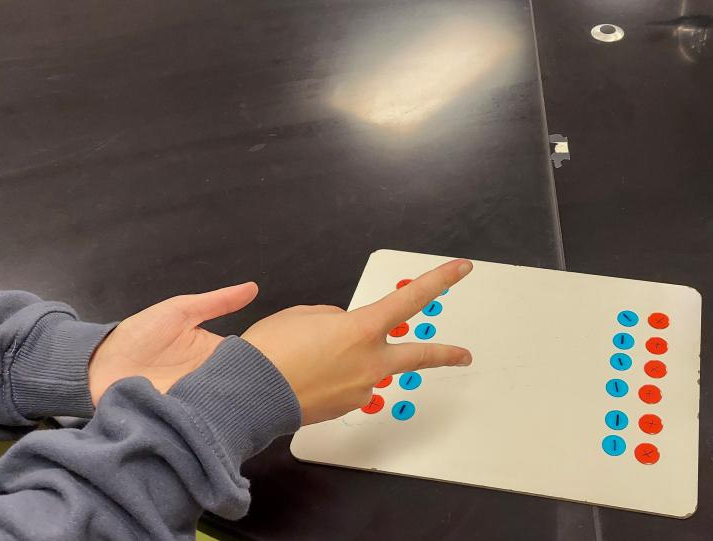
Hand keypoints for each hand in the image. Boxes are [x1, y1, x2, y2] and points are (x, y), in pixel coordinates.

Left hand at [89, 282, 259, 405]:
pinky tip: (216, 422)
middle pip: (238, 388)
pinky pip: (198, 422)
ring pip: (222, 407)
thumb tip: (253, 287)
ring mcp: (194, 400)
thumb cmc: (140, 334)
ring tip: (245, 410)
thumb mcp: (181, 311)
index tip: (278, 365)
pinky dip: (207, 422)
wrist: (99, 362)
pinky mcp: (178, 417)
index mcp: (213, 354)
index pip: (246, 361)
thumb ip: (217, 302)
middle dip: (250, 390)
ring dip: (229, 407)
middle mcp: (208, 379)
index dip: (262, 363)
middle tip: (266, 392)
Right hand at [242, 259, 473, 424]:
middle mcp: (370, 363)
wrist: (248, 394)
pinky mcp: (345, 409)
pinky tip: (307, 378)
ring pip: (366, 370)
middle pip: (420, 356)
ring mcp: (360, 390)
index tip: (461, 270)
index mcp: (363, 329)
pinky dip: (332, 379)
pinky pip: (346, 386)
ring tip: (308, 361)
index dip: (439, 281)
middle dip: (445, 354)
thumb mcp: (304, 315)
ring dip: (348, 364)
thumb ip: (336, 320)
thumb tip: (345, 331)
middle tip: (464, 356)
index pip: (411, 299)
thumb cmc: (271, 349)